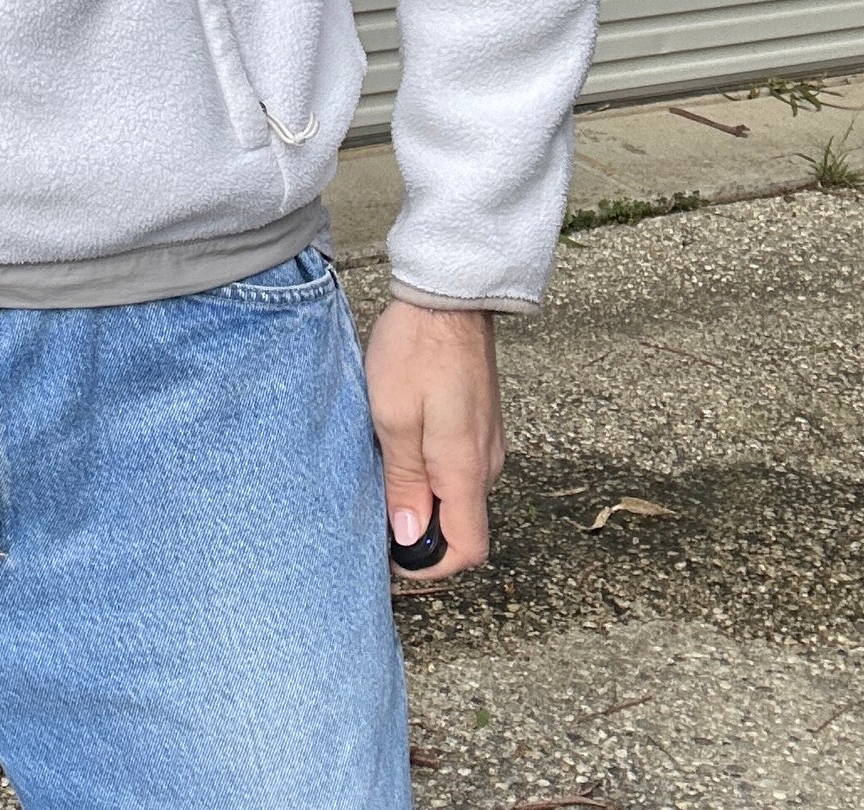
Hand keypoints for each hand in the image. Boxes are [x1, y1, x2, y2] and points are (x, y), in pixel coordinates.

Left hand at [363, 300, 504, 579]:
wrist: (448, 297)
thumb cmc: (416, 351)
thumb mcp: (392, 418)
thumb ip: (404, 480)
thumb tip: (411, 537)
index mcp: (467, 470)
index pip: (468, 549)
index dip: (431, 565)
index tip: (393, 556)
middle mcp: (487, 463)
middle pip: (463, 526)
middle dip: (423, 534)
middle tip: (376, 516)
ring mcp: (486, 442)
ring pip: (459, 495)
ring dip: (425, 499)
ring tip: (382, 478)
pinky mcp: (478, 422)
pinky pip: (459, 466)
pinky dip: (432, 473)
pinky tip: (400, 449)